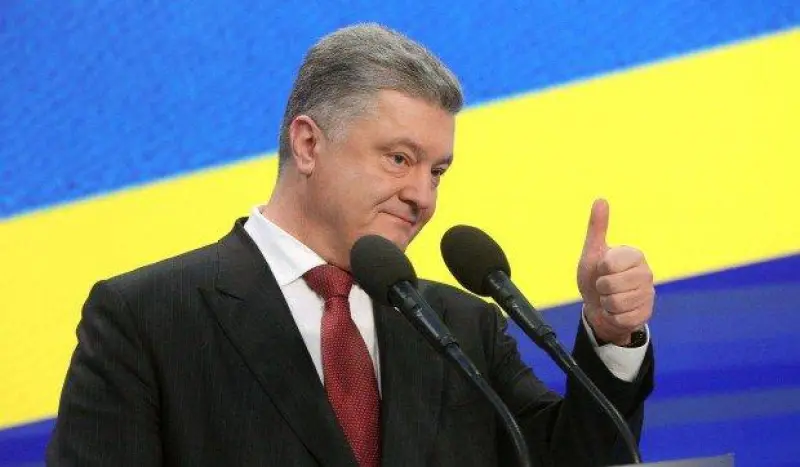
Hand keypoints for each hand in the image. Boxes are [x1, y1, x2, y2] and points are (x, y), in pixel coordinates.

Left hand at [577, 199, 653, 345]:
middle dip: (601, 288)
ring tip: (609, 298)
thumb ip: (597, 227)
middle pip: (612, 285)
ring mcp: (648, 294)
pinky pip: (623, 318)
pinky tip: (616, 311)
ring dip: (606, 303)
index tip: (602, 269)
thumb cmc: (595, 276)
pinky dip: (613, 317)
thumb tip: (600, 199)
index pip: (610, 264)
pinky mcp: (646, 314)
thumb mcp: (592, 252)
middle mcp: (646, 273)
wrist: (598, 306)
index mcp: (635, 255)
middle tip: (604, 286)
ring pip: (617, 303)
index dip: (600, 269)